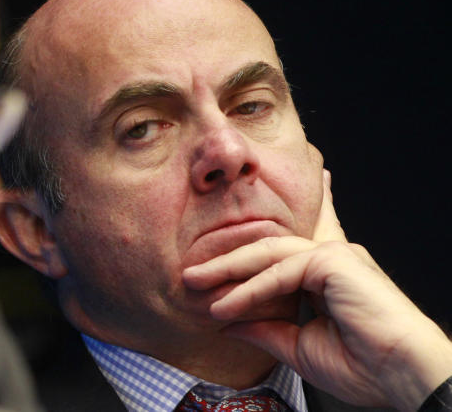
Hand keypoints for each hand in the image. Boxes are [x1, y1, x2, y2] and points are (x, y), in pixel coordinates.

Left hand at [182, 170, 451, 411]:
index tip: (248, 217)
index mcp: (329, 273)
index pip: (294, 242)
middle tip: (191, 274)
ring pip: (267, 255)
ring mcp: (333, 255)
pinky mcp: (333, 261)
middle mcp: (331, 257)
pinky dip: (248, 289)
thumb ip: (264, 329)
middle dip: (227, 260)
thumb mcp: (298, 348)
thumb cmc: (364, 366)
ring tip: (195, 285)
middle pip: (267, 248)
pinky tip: (225, 305)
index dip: (267, 228)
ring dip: (227, 271)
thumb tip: (226, 322)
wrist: (404, 377)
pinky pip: (278, 272)